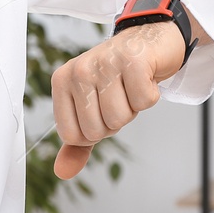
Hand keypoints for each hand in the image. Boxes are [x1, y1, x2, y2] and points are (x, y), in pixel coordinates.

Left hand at [52, 21, 185, 178]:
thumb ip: (78, 142)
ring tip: (131, 84)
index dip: (95, 131)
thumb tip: (62, 172)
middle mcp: (79, 70)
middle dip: (116, 120)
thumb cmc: (119, 76)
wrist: (149, 39)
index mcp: (62, 81)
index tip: (102, 107)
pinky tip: (145, 76)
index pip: (73, 137)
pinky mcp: (133, 59)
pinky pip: (144, 102)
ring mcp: (105, 63)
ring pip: (121, 118)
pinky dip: (151, 94)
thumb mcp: (92, 108)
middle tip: (121, 94)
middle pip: (98, 131)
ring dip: (134, 108)